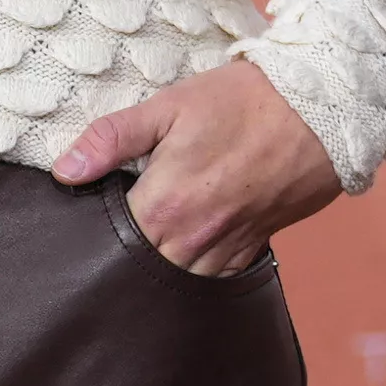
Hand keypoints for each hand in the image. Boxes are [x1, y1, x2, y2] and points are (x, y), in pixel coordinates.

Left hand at [52, 55, 340, 277]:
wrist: (321, 107)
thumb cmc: (243, 101)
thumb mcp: (169, 106)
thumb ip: (111, 139)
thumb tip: (65, 171)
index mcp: (164, 205)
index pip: (110, 245)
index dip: (92, 240)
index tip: (82, 232)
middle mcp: (194, 238)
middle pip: (142, 273)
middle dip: (124, 263)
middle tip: (108, 247)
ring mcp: (228, 248)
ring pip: (180, 284)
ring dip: (161, 273)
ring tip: (147, 252)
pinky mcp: (255, 246)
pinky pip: (218, 278)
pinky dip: (199, 272)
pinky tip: (187, 254)